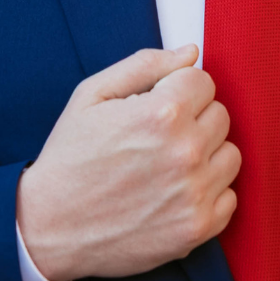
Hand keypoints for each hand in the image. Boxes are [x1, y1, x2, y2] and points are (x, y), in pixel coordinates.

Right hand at [15, 46, 239, 280]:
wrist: (49, 227)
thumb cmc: (69, 158)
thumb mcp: (91, 96)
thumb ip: (145, 65)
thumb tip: (191, 52)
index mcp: (162, 112)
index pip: (203, 81)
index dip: (176, 90)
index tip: (154, 108)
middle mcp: (185, 151)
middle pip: (220, 115)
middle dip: (192, 120)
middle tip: (155, 139)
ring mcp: (195, 193)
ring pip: (230, 154)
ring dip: (205, 156)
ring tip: (167, 166)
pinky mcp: (198, 228)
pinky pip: (229, 197)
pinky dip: (208, 194)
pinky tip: (174, 194)